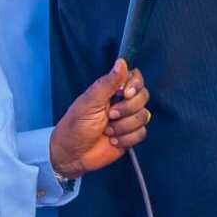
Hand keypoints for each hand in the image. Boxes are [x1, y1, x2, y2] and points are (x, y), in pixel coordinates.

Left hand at [50, 60, 150, 178]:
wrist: (72, 155)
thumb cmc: (75, 125)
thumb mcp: (90, 101)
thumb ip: (107, 83)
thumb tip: (122, 62)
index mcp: (111, 90)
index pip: (135, 78)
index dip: (135, 85)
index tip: (125, 93)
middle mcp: (122, 103)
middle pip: (143, 97)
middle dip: (127, 109)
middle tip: (110, 115)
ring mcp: (127, 120)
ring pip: (144, 116)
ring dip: (124, 126)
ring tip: (107, 131)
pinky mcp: (130, 136)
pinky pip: (141, 133)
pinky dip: (127, 139)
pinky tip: (113, 141)